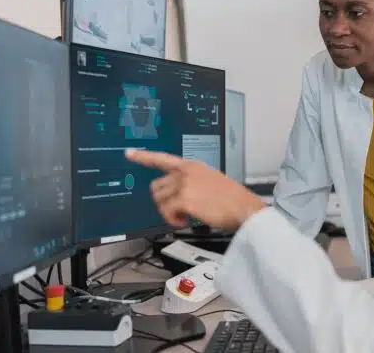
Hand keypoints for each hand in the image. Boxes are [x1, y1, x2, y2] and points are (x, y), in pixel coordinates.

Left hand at [125, 149, 266, 229]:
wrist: (243, 207)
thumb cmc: (233, 199)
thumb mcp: (212, 180)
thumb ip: (193, 182)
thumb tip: (177, 195)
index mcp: (192, 166)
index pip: (163, 158)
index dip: (143, 157)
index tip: (129, 154)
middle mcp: (186, 172)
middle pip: (157, 187)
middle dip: (163, 201)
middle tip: (178, 210)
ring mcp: (184, 184)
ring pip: (159, 200)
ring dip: (168, 212)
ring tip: (185, 216)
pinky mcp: (184, 198)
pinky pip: (167, 211)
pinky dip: (172, 220)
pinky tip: (184, 220)